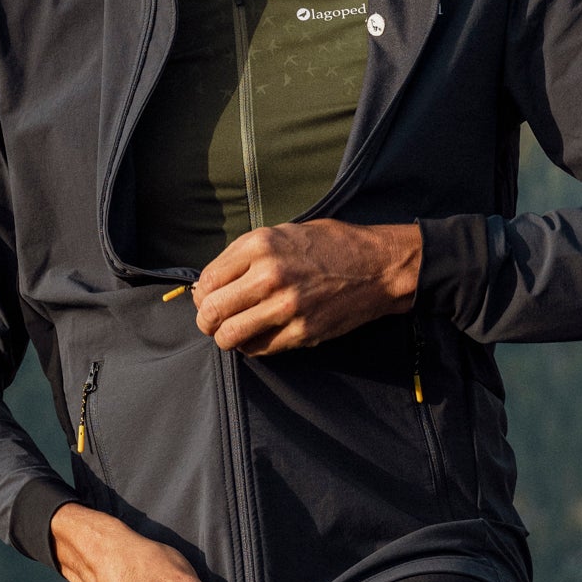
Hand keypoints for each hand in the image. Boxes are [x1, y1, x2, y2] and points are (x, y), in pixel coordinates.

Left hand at [193, 219, 422, 354]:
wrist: (378, 266)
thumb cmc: (330, 246)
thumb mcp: (283, 233)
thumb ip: (244, 255)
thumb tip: (209, 284)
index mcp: (260, 245)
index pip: (207, 281)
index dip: (202, 295)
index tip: (209, 300)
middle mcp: (269, 275)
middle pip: (212, 310)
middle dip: (207, 320)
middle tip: (213, 322)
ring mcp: (286, 306)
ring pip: (229, 335)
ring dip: (225, 338)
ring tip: (232, 333)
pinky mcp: (302, 331)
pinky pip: (259, 349)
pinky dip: (251, 347)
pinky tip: (258, 336)